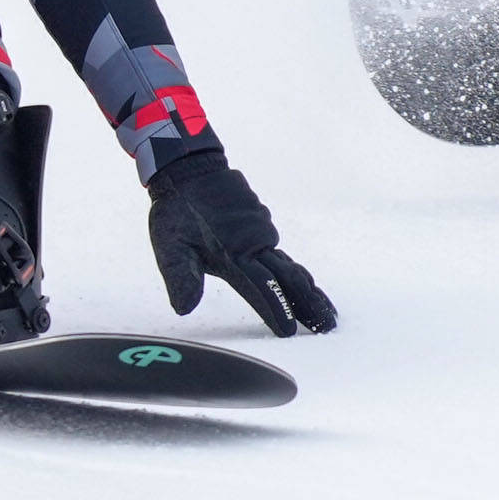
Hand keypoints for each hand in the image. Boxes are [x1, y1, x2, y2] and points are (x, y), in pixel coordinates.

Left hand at [146, 156, 337, 335]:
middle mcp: (255, 243)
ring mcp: (262, 233)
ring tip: (326, 313)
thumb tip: (184, 308)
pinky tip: (305, 284)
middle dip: (310, 304)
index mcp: (234, 252)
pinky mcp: (262, 226)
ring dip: (309, 291)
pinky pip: (284, 256)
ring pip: (291, 268)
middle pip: (289, 279)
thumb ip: (181, 277)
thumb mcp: (170, 245)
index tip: (290, 331)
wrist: (191, 168)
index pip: (260, 287)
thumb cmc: (176, 211)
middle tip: (328, 326)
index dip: (276, 310)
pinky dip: (297, 274)